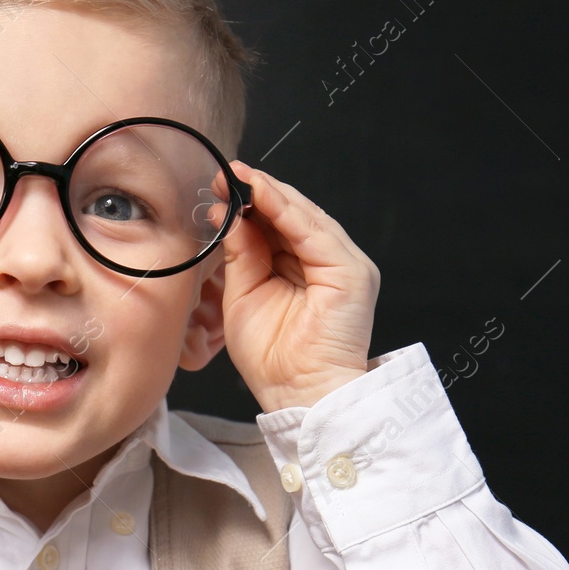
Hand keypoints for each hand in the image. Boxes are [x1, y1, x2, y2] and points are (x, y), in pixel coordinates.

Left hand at [217, 160, 379, 410]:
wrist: (297, 395)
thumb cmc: (272, 359)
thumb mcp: (244, 295)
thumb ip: (241, 255)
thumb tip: (229, 215)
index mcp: (302, 270)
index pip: (276, 227)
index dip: (249, 205)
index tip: (218, 186)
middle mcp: (326, 263)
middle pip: (291, 217)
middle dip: (256, 193)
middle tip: (223, 174)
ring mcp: (343, 265)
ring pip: (305, 218)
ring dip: (269, 195)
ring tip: (238, 178)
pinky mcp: (351, 272)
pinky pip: (315, 232)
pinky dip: (287, 210)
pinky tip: (262, 195)